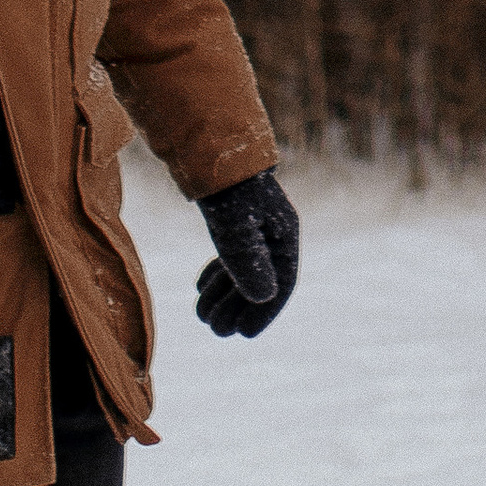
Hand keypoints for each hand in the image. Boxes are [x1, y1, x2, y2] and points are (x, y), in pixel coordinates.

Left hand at [196, 168, 299, 339]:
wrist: (209, 151)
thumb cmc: (227, 191)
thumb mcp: (236, 230)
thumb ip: (250, 264)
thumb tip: (264, 298)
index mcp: (284, 235)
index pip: (282, 284)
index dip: (265, 313)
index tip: (245, 334)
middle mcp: (272, 234)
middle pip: (260, 282)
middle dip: (238, 309)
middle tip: (216, 330)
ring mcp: (253, 227)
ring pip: (242, 271)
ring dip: (223, 296)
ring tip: (201, 314)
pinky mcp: (234, 220)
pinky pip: (231, 257)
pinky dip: (217, 276)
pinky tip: (201, 288)